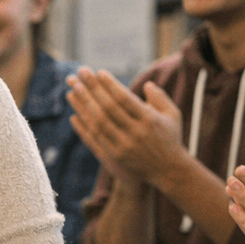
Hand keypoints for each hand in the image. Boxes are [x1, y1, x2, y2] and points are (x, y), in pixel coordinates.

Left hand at [66, 68, 185, 186]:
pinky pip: (95, 140)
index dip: (110, 85)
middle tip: (79, 73)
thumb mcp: (173, 115)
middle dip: (92, 89)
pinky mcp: (115, 157)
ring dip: (83, 105)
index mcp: (150, 119)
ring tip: (71, 89)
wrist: (168, 171)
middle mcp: (136, 133)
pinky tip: (74, 115)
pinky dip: (83, 128)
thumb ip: (159, 97)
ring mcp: (124, 146)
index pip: (124, 99)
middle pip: (108, 108)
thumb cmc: (170, 138)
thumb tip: (146, 84)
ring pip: (98, 123)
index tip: (98, 72)